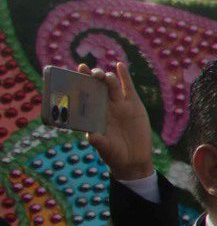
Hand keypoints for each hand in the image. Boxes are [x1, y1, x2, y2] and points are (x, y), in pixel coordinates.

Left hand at [79, 61, 155, 181]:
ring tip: (102, 75)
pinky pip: (128, 88)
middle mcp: (104, 106)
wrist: (133, 160)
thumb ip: (99, 141)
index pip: (83, 95)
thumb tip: (91, 136)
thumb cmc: (114, 154)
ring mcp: (119, 104)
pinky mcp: (134, 105)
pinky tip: (119, 65)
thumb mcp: (105, 148)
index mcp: (92, 114)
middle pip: (96, 86)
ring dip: (106, 77)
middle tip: (87, 71)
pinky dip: (124, 76)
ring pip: (111, 85)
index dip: (78, 83)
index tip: (72, 74)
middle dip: (91, 77)